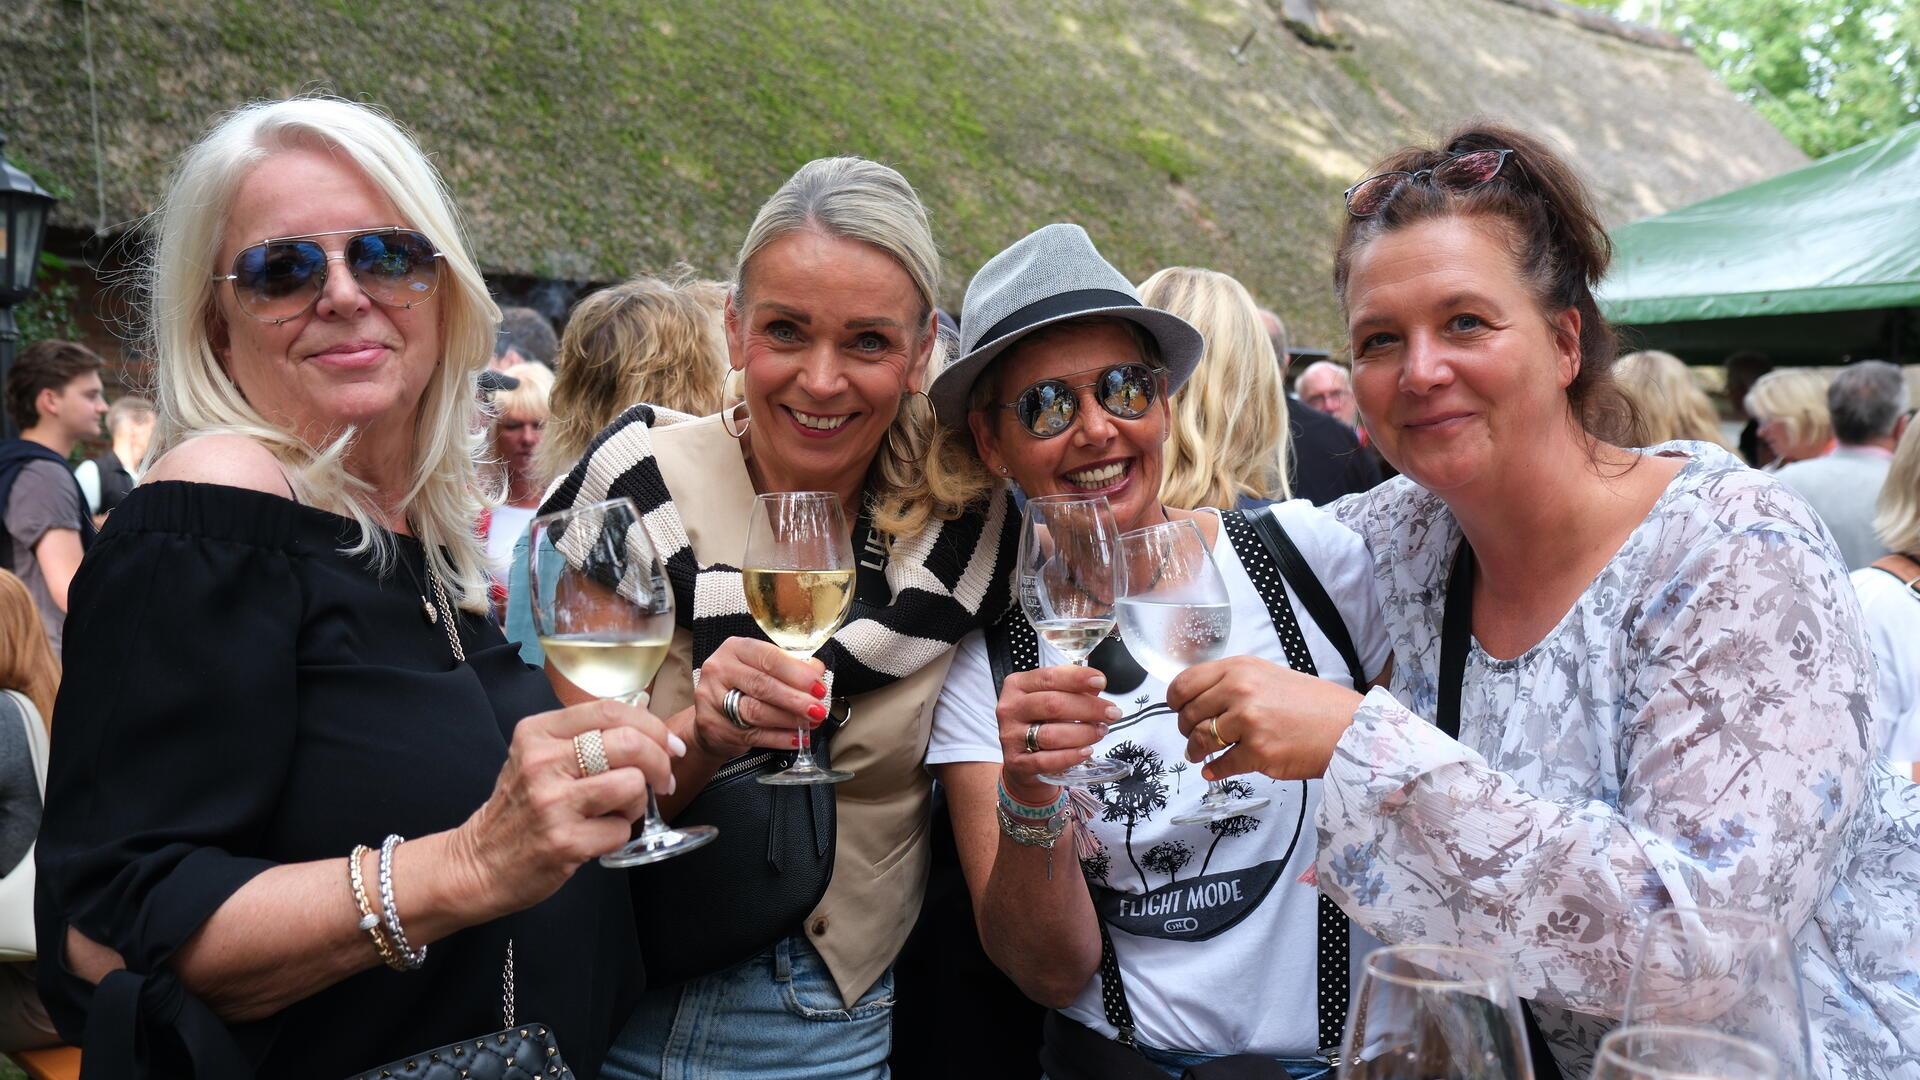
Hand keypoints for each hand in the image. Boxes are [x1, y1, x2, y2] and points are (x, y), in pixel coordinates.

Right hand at [455, 697, 684, 915]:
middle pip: (629, 744)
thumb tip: (646, 722)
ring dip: (639, 801)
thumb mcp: (537, 756)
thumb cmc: (521, 807)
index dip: (652, 725)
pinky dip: (620, 834)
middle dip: (660, 762)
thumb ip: (583, 736)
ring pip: (632, 785)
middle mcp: (542, 762)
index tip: (670, 745)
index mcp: (537, 732)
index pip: (611, 710)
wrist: (480, 862)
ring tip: (620, 810)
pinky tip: (597, 836)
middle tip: (664, 780)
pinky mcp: (563, 841)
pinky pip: (621, 829)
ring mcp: (552, 802)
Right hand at [690, 636, 828, 758]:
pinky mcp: (713, 726)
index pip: (769, 657)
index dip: (797, 673)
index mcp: (735, 649)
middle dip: (795, 699)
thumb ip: (790, 667)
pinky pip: (752, 735)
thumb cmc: (743, 687)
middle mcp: (720, 670)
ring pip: (756, 711)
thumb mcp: (763, 669)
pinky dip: (778, 738)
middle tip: (818, 709)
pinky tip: (795, 738)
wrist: (713, 716)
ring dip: (788, 719)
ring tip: (809, 724)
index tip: (818, 686)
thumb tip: (817, 671)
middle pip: (762, 685)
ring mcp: (712, 699)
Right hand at [996, 664, 1118, 804]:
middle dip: (1088, 708)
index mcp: (1018, 685)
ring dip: (1083, 733)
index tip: (1101, 681)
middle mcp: (1010, 708)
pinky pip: (1047, 761)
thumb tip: (1096, 688)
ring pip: (1051, 734)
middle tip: (1112, 713)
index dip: (1077, 678)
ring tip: (1101, 731)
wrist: (1022, 761)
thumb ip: (1070, 690)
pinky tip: (1087, 751)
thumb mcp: (1050, 699)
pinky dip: (1071, 756)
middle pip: (1052, 704)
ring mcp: (1011, 736)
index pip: (1049, 677)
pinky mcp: (1017, 762)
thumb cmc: (1040, 722)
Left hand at [1168, 657, 1361, 781]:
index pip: (1185, 684)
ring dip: (1196, 751)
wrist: (1347, 728)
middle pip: (1188, 714)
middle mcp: (1240, 690)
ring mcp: (1248, 721)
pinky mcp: (1257, 751)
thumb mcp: (1268, 676)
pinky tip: (1217, 770)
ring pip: (1200, 740)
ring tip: (1200, 755)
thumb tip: (1199, 701)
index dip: (1175, 701)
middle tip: (1193, 736)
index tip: (1177, 710)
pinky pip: (1221, 765)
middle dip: (1186, 729)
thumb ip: (1233, 684)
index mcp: (1239, 668)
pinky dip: (1215, 771)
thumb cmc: (1313, 704)